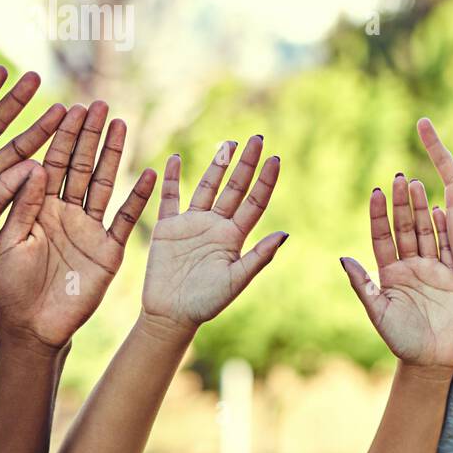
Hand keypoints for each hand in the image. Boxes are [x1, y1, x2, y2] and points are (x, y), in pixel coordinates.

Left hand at [0, 102, 156, 351]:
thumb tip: (37, 166)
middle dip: (89, 135)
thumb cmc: (10, 287)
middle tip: (99, 105)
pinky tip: (149, 174)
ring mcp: (89, 228)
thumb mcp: (9, 242)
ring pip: (104, 184)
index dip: (62, 137)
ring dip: (113, 155)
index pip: (52, 163)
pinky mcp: (109, 249)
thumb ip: (24, 205)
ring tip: (122, 125)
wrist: (32, 326)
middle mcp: (66, 212)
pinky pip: (126, 219)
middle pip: (80, 166)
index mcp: (37, 207)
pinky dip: (138, 198)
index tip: (70, 108)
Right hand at [140, 136, 285, 332]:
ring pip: (207, 187)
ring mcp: (192, 224)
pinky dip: (171, 179)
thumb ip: (258, 257)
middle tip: (257, 138)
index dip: (265, 181)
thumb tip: (284, 234)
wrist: (172, 315)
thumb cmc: (207, 303)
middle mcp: (216, 225)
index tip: (276, 159)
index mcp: (235, 237)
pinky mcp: (168, 228)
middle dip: (245, 163)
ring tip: (228, 142)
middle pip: (234, 188)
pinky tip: (175, 159)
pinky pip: (169, 198)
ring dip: (217, 165)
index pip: (254, 202)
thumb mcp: (236, 280)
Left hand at [340, 174, 452, 373]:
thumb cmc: (401, 340)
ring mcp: (431, 269)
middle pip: (404, 228)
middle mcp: (409, 267)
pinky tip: (440, 210)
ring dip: (421, 209)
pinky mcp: (452, 276)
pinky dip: (444, 229)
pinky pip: (447, 248)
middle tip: (399, 179)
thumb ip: (364, 286)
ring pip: (425, 232)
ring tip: (417, 184)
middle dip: (401, 204)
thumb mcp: (379, 313)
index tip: (376, 193)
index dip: (378, 216)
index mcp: (389, 274)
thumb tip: (343, 258)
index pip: (382, 238)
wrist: (433, 360)